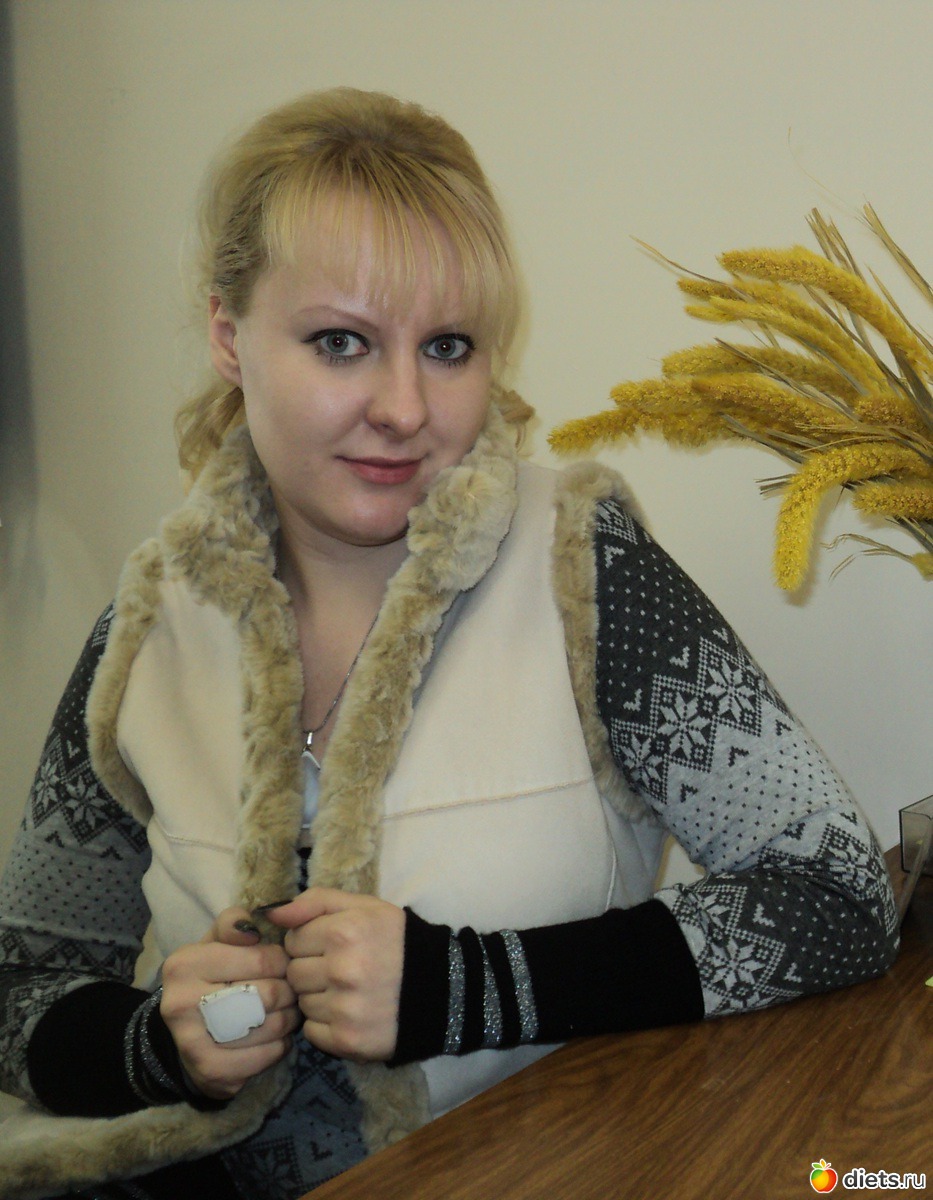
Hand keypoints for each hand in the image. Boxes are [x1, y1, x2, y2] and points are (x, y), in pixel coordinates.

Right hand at [159, 907, 300, 1098]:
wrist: (186, 1037)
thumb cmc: (212, 978)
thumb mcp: (216, 943)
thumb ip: (234, 924)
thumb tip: (253, 926)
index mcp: (184, 963)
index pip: (260, 958)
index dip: (282, 961)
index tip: (283, 965)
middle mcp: (181, 1002)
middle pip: (268, 993)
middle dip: (289, 991)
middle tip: (291, 991)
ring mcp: (192, 1041)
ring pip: (270, 1026)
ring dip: (289, 1019)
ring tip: (287, 1013)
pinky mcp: (210, 1071)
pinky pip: (265, 1056)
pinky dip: (280, 1046)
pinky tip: (276, 1039)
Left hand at [266, 889, 404, 1062]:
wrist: (442, 988)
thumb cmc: (397, 941)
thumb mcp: (364, 907)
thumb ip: (315, 902)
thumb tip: (270, 913)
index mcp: (344, 932)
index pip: (292, 940)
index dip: (310, 941)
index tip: (332, 945)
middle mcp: (342, 971)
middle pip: (293, 973)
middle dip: (311, 970)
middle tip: (340, 969)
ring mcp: (344, 1009)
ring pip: (301, 1003)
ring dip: (318, 998)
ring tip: (348, 991)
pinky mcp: (348, 1041)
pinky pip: (312, 1032)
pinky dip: (325, 1025)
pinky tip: (349, 1013)